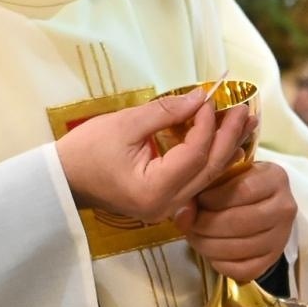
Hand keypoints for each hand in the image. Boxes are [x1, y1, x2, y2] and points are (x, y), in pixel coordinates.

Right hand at [55, 90, 250, 224]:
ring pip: (208, 177)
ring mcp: (168, 208)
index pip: (195, 155)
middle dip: (229, 137)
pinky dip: (212, 158)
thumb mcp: (124, 124)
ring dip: (226, 147)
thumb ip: (165, 112)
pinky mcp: (166, 202)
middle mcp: (166, 206)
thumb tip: (200, 98)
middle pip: (210, 170)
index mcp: (154, 190)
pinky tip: (226, 140)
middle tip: (245, 109)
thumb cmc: (86, 151)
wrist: (62, 180)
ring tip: (245, 122)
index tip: (210, 99)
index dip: (206, 125)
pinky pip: (197, 180)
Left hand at [174, 161, 295, 280]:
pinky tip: (211, 253)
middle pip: (239, 222)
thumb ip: (204, 188)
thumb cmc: (239, 184)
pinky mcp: (273, 259)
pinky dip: (221, 264)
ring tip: (196, 237)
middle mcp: (285, 208)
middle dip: (206, 225)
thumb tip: (182, 213)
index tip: (198, 200)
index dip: (213, 199)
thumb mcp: (226, 176)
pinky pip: (244, 269)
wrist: (263, 204)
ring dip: (208, 246)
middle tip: (190, 224)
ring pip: (240, 248)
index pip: (242, 191)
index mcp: (275, 179)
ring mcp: (281, 236)